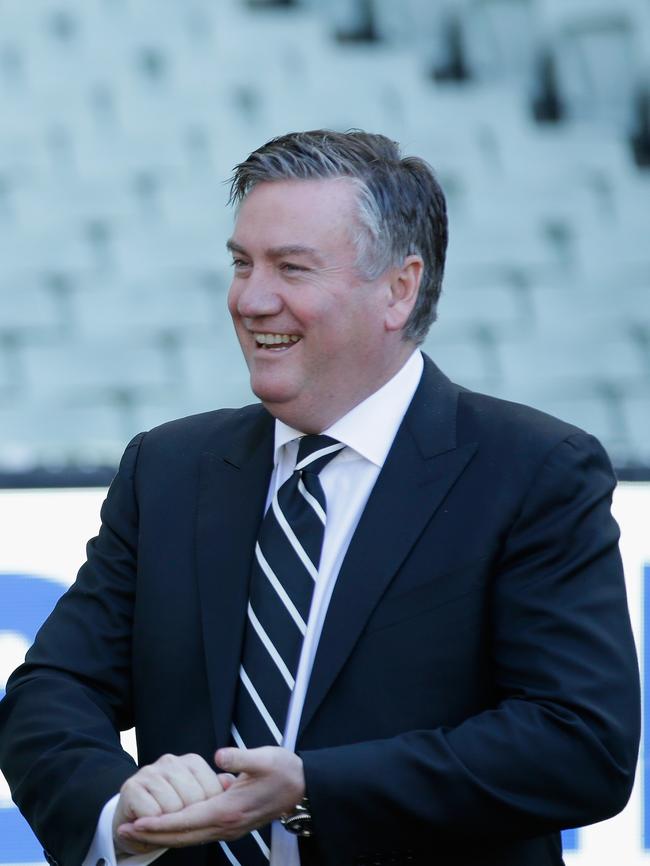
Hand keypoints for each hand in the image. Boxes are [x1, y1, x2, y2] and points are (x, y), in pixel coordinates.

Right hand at [113, 752, 231, 854]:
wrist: (135, 819)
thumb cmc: (172, 807)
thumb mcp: (197, 796)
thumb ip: (216, 789)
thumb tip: (230, 784)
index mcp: (191, 761)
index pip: (212, 789)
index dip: (208, 810)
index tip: (197, 813)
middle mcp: (170, 761)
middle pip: (193, 800)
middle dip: (188, 817)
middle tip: (177, 817)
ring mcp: (150, 772)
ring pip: (173, 808)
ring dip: (169, 821)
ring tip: (163, 818)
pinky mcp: (131, 787)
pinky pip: (152, 815)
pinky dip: (152, 824)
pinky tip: (147, 820)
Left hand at [117, 746, 305, 848]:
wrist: (304, 788)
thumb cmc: (284, 771)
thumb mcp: (265, 758)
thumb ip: (240, 758)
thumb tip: (219, 756)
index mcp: (229, 810)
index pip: (186, 820)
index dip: (159, 823)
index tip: (135, 823)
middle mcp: (226, 825)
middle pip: (181, 835)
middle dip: (151, 835)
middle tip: (123, 831)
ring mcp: (228, 828)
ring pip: (188, 837)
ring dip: (162, 835)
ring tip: (137, 830)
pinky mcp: (231, 824)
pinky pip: (197, 832)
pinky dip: (178, 831)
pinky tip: (166, 825)